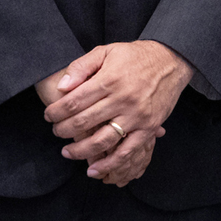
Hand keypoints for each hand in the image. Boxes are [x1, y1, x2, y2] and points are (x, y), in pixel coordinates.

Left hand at [42, 40, 194, 181]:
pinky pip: (126, 151)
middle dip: (63, 130)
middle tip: (56, 131)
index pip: (74, 102)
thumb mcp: (106, 51)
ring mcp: (136, 115)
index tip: (49, 116)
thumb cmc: (136, 55)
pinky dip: (109, 163)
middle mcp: (122, 99)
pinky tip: (93, 169)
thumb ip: (82, 66)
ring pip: (102, 140)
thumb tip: (62, 88)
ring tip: (67, 152)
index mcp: (109, 80)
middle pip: (84, 121)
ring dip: (80, 150)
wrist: (171, 60)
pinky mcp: (148, 127)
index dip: (56, 112)